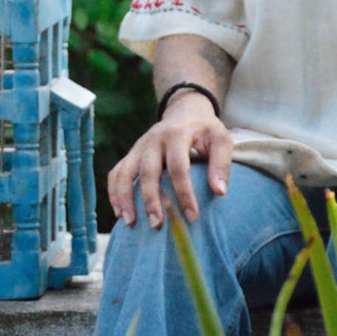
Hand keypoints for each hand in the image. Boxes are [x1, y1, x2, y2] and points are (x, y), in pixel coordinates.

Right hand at [106, 95, 233, 228]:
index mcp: (177, 135)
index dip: (184, 193)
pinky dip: (114, 192)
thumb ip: (221, 164)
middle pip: (147, 171)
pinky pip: (116, 173)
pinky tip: (119, 212)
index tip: (192, 216)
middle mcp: (153, 140)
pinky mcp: (131, 154)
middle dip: (150, 199)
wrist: (185, 111)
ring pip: (124, 172)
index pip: (178, 167)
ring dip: (125, 198)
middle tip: (156, 225)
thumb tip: (219, 192)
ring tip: (130, 223)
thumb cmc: (205, 130)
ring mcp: (138, 147)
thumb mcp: (221, 139)